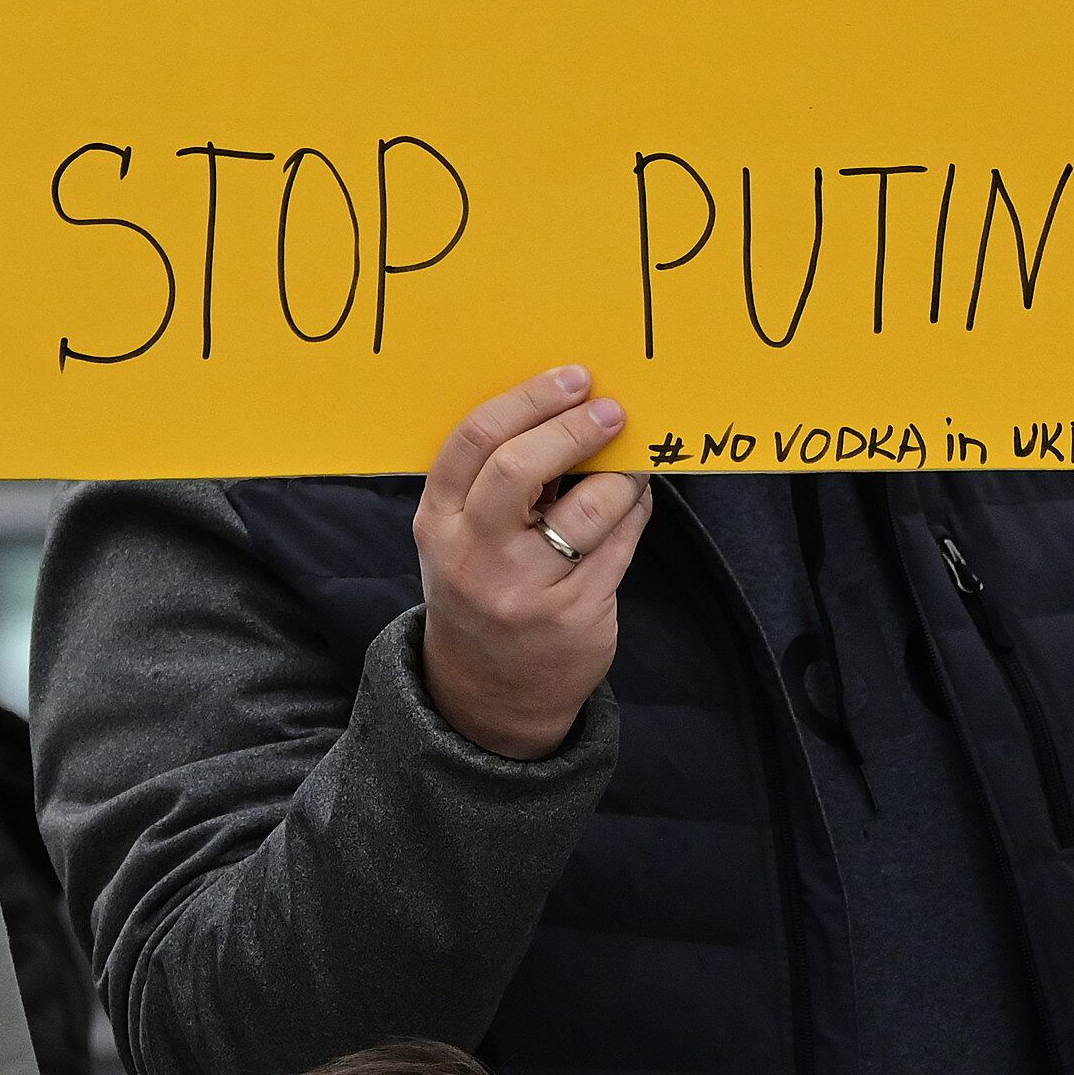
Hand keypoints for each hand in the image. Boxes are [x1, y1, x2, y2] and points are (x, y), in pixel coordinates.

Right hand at [413, 367, 652, 760]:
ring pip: (587, 511)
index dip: (528, 400)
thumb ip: (495, 483)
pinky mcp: (574, 619)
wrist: (486, 695)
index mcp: (438, 524)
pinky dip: (634, 514)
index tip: (573, 379)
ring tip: (633, 461)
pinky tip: (635, 500)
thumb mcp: (461, 539)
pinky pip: (619, 548)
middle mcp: (474, 557)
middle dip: (575, 429)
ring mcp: (525, 593)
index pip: (473, 443)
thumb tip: (570, 409)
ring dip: (621, 476)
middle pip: (521, 469)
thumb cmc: (480, 589)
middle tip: (611, 411)